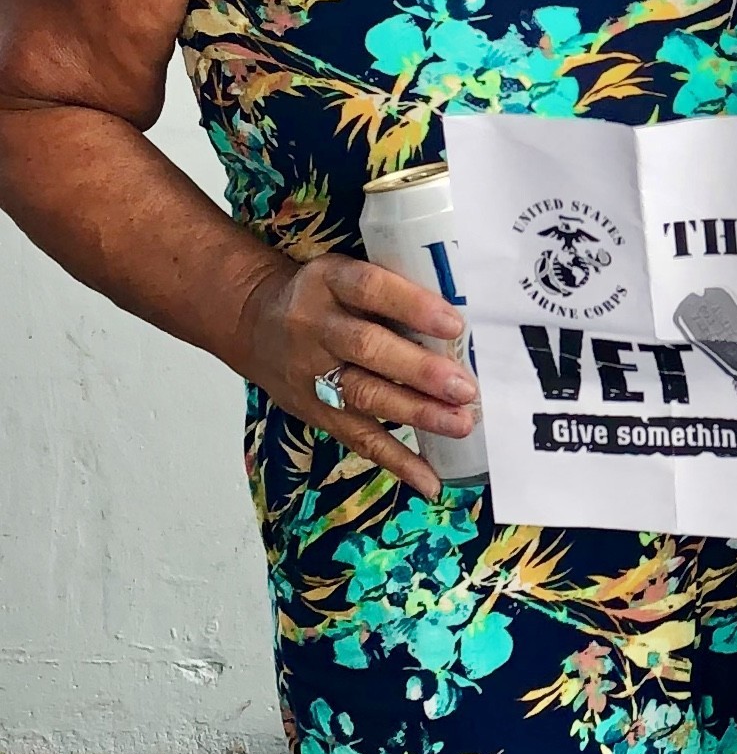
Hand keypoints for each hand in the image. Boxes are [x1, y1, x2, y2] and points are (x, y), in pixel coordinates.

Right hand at [235, 252, 477, 499]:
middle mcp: (315, 326)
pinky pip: (357, 438)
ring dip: (416, 413)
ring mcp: (311, 372)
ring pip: (363, 395)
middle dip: (419, 371)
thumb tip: (459, 323)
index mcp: (329, 281)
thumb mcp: (344, 274)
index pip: (371, 289)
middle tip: (464, 388)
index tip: (455, 324)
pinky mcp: (314, 412)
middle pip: (367, 348)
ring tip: (460, 424)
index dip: (412, 306)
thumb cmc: (325, 295)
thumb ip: (390, 291)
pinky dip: (396, 461)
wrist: (254, 322)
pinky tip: (429, 479)